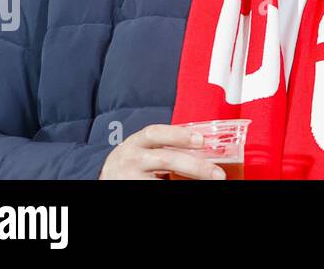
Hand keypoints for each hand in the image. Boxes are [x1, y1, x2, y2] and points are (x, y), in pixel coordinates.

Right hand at [98, 123, 224, 179]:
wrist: (106, 176)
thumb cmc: (135, 160)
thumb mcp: (146, 147)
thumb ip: (169, 145)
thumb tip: (207, 149)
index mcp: (138, 141)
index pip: (156, 133)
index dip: (179, 135)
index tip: (201, 140)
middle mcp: (131, 158)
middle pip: (166, 159)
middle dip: (195, 166)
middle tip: (217, 174)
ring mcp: (129, 177)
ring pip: (159, 181)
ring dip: (185, 184)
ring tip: (207, 184)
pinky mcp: (129, 190)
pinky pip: (154, 190)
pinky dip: (174, 189)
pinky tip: (186, 188)